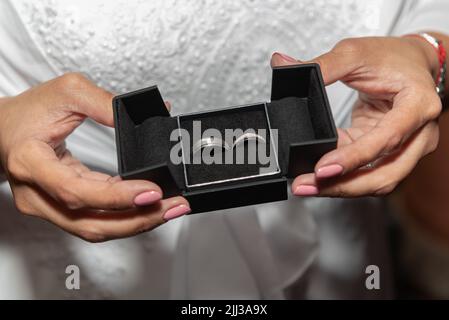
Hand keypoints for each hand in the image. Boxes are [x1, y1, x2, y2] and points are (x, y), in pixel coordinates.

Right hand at [0, 73, 189, 241]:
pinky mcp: (60, 209)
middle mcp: (36, 194)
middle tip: (174, 206)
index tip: (152, 192)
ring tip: (170, 210)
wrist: (2, 131)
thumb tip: (143, 116)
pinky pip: (95, 221)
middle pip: (91, 222)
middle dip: (138, 219)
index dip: (117, 197)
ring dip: (137, 223)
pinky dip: (125, 217)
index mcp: (31, 163)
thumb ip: (104, 102)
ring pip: (95, 228)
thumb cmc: (27, 112)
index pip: (76, 191)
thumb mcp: (66, 91)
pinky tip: (148, 208)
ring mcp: (47, 207)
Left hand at [271, 36, 441, 196]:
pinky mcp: (389, 154)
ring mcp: (407, 147)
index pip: (387, 138)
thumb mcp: (356, 53)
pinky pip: (367, 172)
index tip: (322, 169)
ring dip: (341, 188)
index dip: (354, 157)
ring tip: (307, 186)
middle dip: (343, 186)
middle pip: (385, 174)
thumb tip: (282, 65)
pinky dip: (343, 177)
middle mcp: (419, 133)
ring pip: (378, 181)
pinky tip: (319, 176)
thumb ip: (321, 64)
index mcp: (418, 104)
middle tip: (306, 186)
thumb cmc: (393, 58)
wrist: (413, 64)